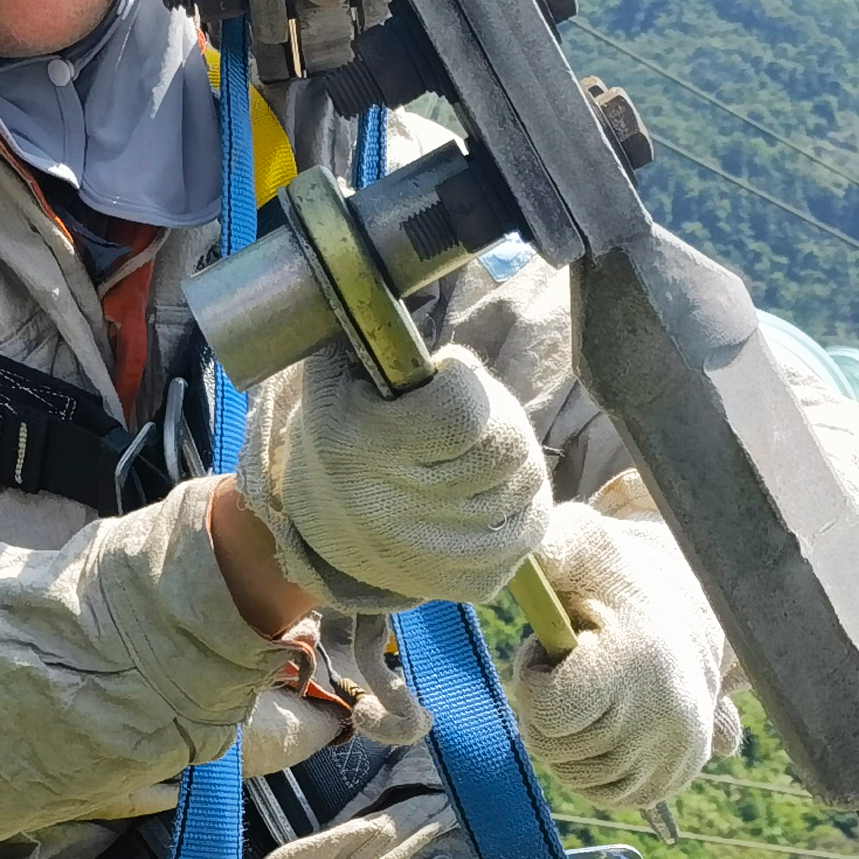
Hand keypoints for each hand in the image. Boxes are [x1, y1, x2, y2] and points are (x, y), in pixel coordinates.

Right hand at [236, 340, 548, 612]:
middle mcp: (396, 511)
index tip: (441, 380)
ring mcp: (439, 555)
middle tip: (465, 419)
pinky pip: (532, 524)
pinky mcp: (472, 582)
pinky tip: (483, 492)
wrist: (325, 530)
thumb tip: (401, 276)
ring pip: (527, 483)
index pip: (463, 413)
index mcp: (359, 447)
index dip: (463, 383)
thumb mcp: (334, 376)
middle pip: (506, 447)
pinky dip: (520, 501)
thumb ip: (373, 333)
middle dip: (496, 419)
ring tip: (470, 455)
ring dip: (510, 459)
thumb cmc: (342, 433)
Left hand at [504, 490, 732, 809]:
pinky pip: (603, 795)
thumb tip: (517, 546)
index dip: (534, 678)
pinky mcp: (676, 776)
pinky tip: (606, 722)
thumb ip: (550, 543)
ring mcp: (674, 752)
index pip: (548, 711)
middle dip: (545, 709)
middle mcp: (664, 715)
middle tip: (573, 668)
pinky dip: (590, 766)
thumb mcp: (583, 545)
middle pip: (553, 747)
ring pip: (574, 776)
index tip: (555, 647)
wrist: (684, 612)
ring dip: (566, 739)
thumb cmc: (614, 579)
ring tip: (593, 691)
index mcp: (637, 660)